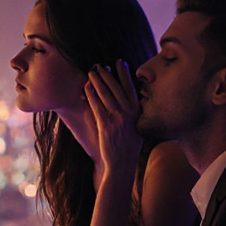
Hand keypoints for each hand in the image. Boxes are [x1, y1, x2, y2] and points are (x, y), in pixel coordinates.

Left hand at [84, 59, 142, 178]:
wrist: (122, 164)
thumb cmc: (129, 146)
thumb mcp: (138, 126)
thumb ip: (135, 112)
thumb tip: (132, 97)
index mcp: (137, 111)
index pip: (130, 87)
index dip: (124, 73)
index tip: (119, 62)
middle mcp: (129, 113)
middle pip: (116, 88)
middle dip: (107, 75)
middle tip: (99, 65)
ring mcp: (117, 120)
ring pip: (106, 95)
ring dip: (97, 82)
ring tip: (91, 72)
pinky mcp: (106, 127)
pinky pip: (97, 107)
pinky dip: (91, 96)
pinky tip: (86, 88)